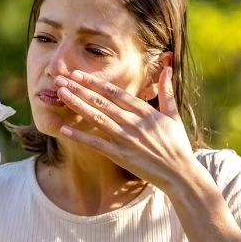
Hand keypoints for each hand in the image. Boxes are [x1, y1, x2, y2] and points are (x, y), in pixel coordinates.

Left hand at [54, 66, 201, 193]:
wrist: (180, 174)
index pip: (115, 93)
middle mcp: (133, 123)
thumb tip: (168, 68)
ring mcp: (125, 139)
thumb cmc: (177, 144)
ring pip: (97, 118)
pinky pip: (97, 144)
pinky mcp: (121, 156)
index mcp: (144, 111)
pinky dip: (80, 136)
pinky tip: (64, 129)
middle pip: (101, 102)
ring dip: (77, 105)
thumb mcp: (173, 115)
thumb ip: (167, 91)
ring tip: (61, 94)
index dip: (95, 82)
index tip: (79, 73)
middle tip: (60, 79)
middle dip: (79, 89)